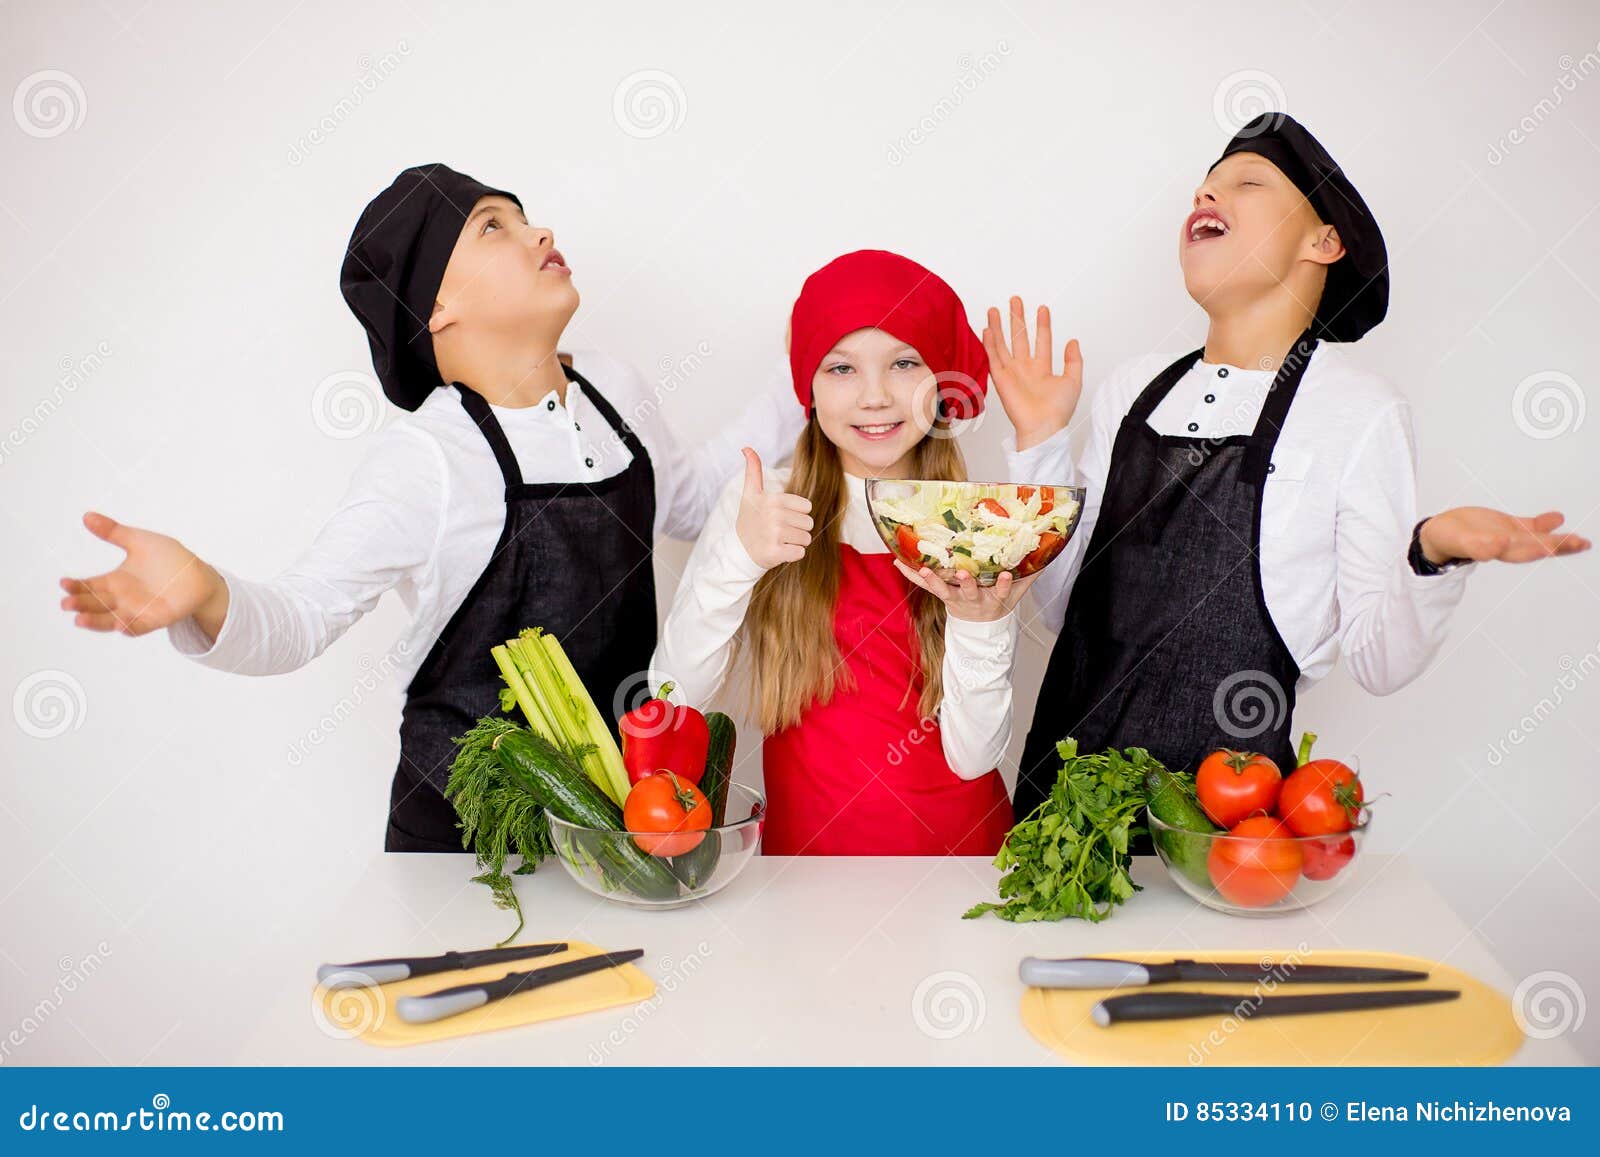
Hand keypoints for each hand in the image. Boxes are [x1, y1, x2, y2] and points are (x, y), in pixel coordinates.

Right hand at [59, 512, 228, 638]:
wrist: (199, 573)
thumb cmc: (168, 557)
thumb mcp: (139, 541)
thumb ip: (114, 532)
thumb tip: (87, 516)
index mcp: (114, 581)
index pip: (88, 586)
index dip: (75, 586)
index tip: (64, 582)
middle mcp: (121, 599)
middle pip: (95, 604)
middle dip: (80, 604)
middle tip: (66, 603)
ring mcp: (137, 611)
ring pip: (111, 620)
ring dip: (96, 622)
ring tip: (80, 620)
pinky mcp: (156, 619)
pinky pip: (140, 627)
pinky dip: (130, 628)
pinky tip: (120, 626)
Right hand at [734, 448, 812, 568]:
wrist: (738, 550)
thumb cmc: (749, 520)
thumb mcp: (750, 494)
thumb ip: (753, 470)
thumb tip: (746, 447)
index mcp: (773, 499)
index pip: (807, 508)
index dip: (796, 514)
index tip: (779, 517)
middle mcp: (774, 515)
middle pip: (809, 524)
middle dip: (797, 530)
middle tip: (778, 532)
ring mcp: (774, 534)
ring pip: (806, 539)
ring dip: (795, 543)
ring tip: (778, 541)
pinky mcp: (775, 552)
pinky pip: (800, 553)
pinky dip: (792, 555)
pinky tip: (778, 551)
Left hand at [893, 560, 1037, 622]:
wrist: (979, 627)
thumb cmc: (998, 602)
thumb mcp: (1017, 594)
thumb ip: (1030, 575)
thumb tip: (1048, 553)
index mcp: (994, 598)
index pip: (1002, 592)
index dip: (1005, 585)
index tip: (1008, 575)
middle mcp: (973, 600)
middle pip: (970, 593)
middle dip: (967, 584)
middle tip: (963, 574)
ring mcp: (955, 599)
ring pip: (943, 591)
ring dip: (933, 580)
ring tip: (923, 570)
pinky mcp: (941, 595)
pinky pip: (925, 586)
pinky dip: (911, 575)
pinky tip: (898, 563)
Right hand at [984, 295, 1082, 451]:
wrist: (1043, 426)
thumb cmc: (1058, 410)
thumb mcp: (1074, 380)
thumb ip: (1074, 360)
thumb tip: (1073, 341)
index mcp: (1042, 368)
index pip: (1042, 340)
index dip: (1043, 324)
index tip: (1043, 308)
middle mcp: (1025, 368)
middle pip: (1020, 338)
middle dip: (1017, 319)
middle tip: (1015, 301)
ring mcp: (1011, 372)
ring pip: (1003, 344)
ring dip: (999, 327)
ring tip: (995, 309)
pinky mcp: (1000, 378)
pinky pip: (992, 357)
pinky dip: (989, 343)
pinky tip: (987, 328)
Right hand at [1419, 507, 1589, 565]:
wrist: (1440, 534)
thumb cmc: (1445, 540)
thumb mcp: (1457, 541)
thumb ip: (1476, 546)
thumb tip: (1495, 550)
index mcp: (1498, 550)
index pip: (1524, 549)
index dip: (1540, 546)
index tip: (1554, 544)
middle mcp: (1508, 545)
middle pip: (1538, 546)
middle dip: (1560, 546)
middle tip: (1580, 543)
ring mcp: (1510, 537)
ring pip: (1539, 539)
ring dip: (1561, 540)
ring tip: (1581, 542)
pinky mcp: (1508, 528)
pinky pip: (1530, 527)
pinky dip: (1545, 523)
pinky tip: (1557, 517)